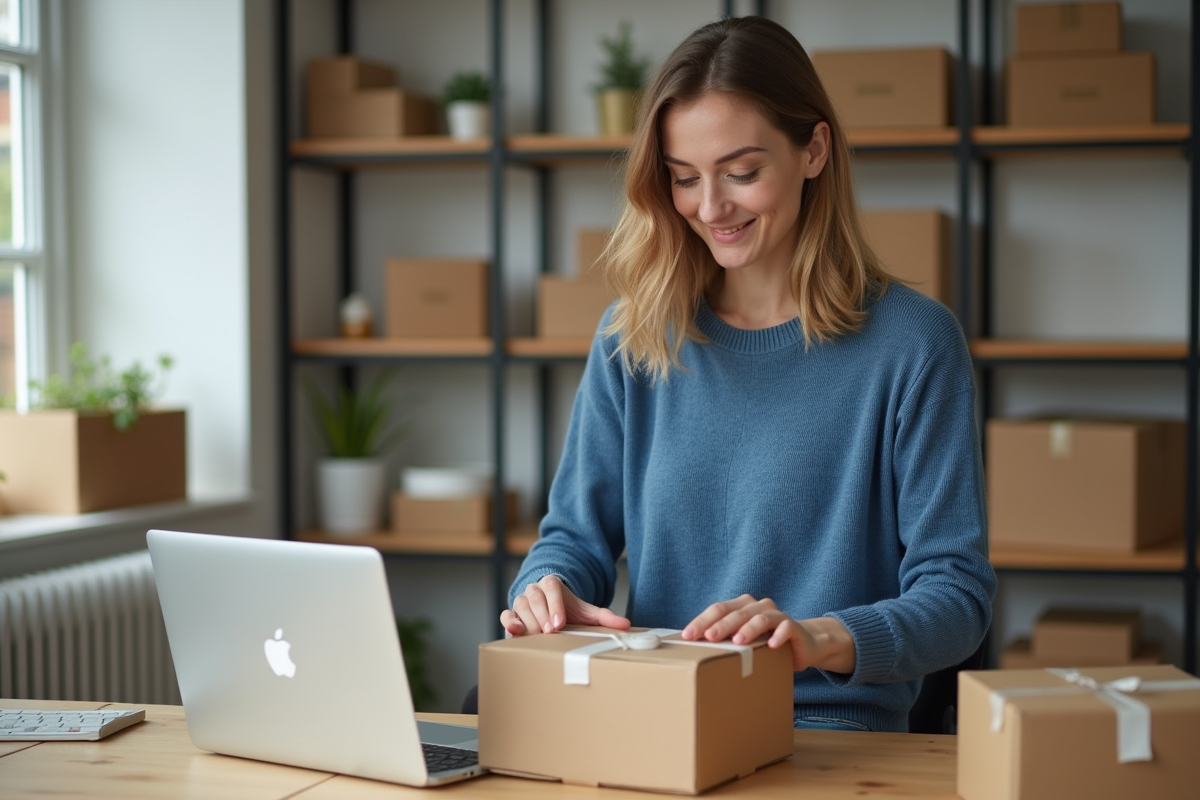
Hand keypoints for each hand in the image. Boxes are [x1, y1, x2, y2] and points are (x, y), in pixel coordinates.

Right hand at [501, 574, 630, 636]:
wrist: (551, 609)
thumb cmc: (569, 611)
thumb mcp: (587, 612)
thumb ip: (605, 617)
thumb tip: (626, 625)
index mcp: (552, 584)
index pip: (552, 589)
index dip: (555, 606)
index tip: (560, 624)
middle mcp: (534, 590)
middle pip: (535, 599)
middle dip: (543, 617)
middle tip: (551, 632)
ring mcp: (521, 601)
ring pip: (521, 607)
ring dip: (529, 622)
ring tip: (538, 636)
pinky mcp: (512, 614)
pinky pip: (506, 614)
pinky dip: (508, 621)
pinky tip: (515, 630)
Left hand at [680, 594, 855, 673]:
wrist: (803, 644)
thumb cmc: (765, 643)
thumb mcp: (743, 642)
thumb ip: (725, 641)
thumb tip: (694, 650)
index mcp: (741, 606)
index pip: (718, 609)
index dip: (702, 621)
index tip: (687, 635)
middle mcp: (757, 606)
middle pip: (736, 612)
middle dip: (721, 625)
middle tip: (709, 637)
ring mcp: (776, 614)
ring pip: (759, 618)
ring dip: (748, 629)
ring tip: (738, 642)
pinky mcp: (793, 626)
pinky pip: (785, 628)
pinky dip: (778, 635)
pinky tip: (771, 645)